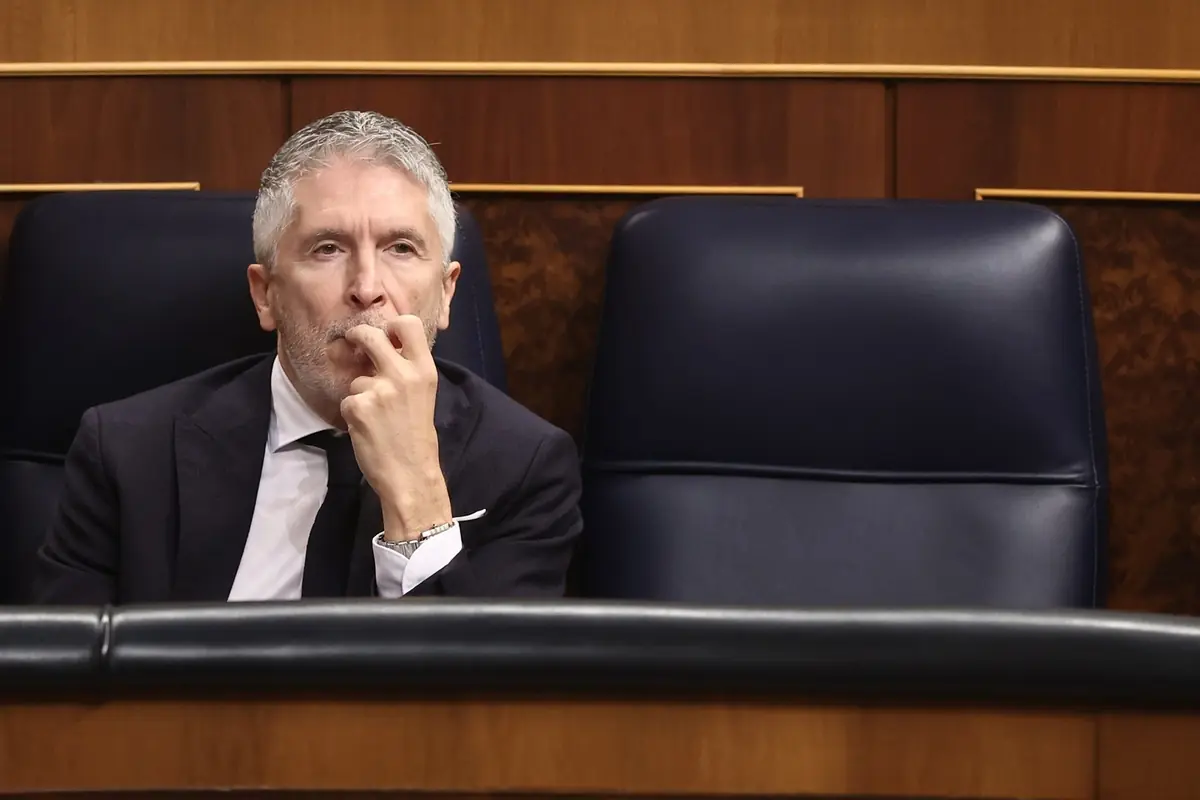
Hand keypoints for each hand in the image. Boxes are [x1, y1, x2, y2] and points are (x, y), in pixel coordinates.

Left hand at [341, 316, 451, 540]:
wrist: (411, 474)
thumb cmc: (417, 437)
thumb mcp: (423, 395)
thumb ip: (406, 371)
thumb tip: (382, 350)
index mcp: (424, 370)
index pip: (408, 324)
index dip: (392, 325)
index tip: (385, 334)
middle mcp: (403, 374)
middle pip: (370, 335)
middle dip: (357, 336)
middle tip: (353, 341)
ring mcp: (380, 390)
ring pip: (356, 378)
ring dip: (360, 394)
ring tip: (376, 417)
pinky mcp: (359, 406)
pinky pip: (347, 400)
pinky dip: (353, 414)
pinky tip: (367, 429)